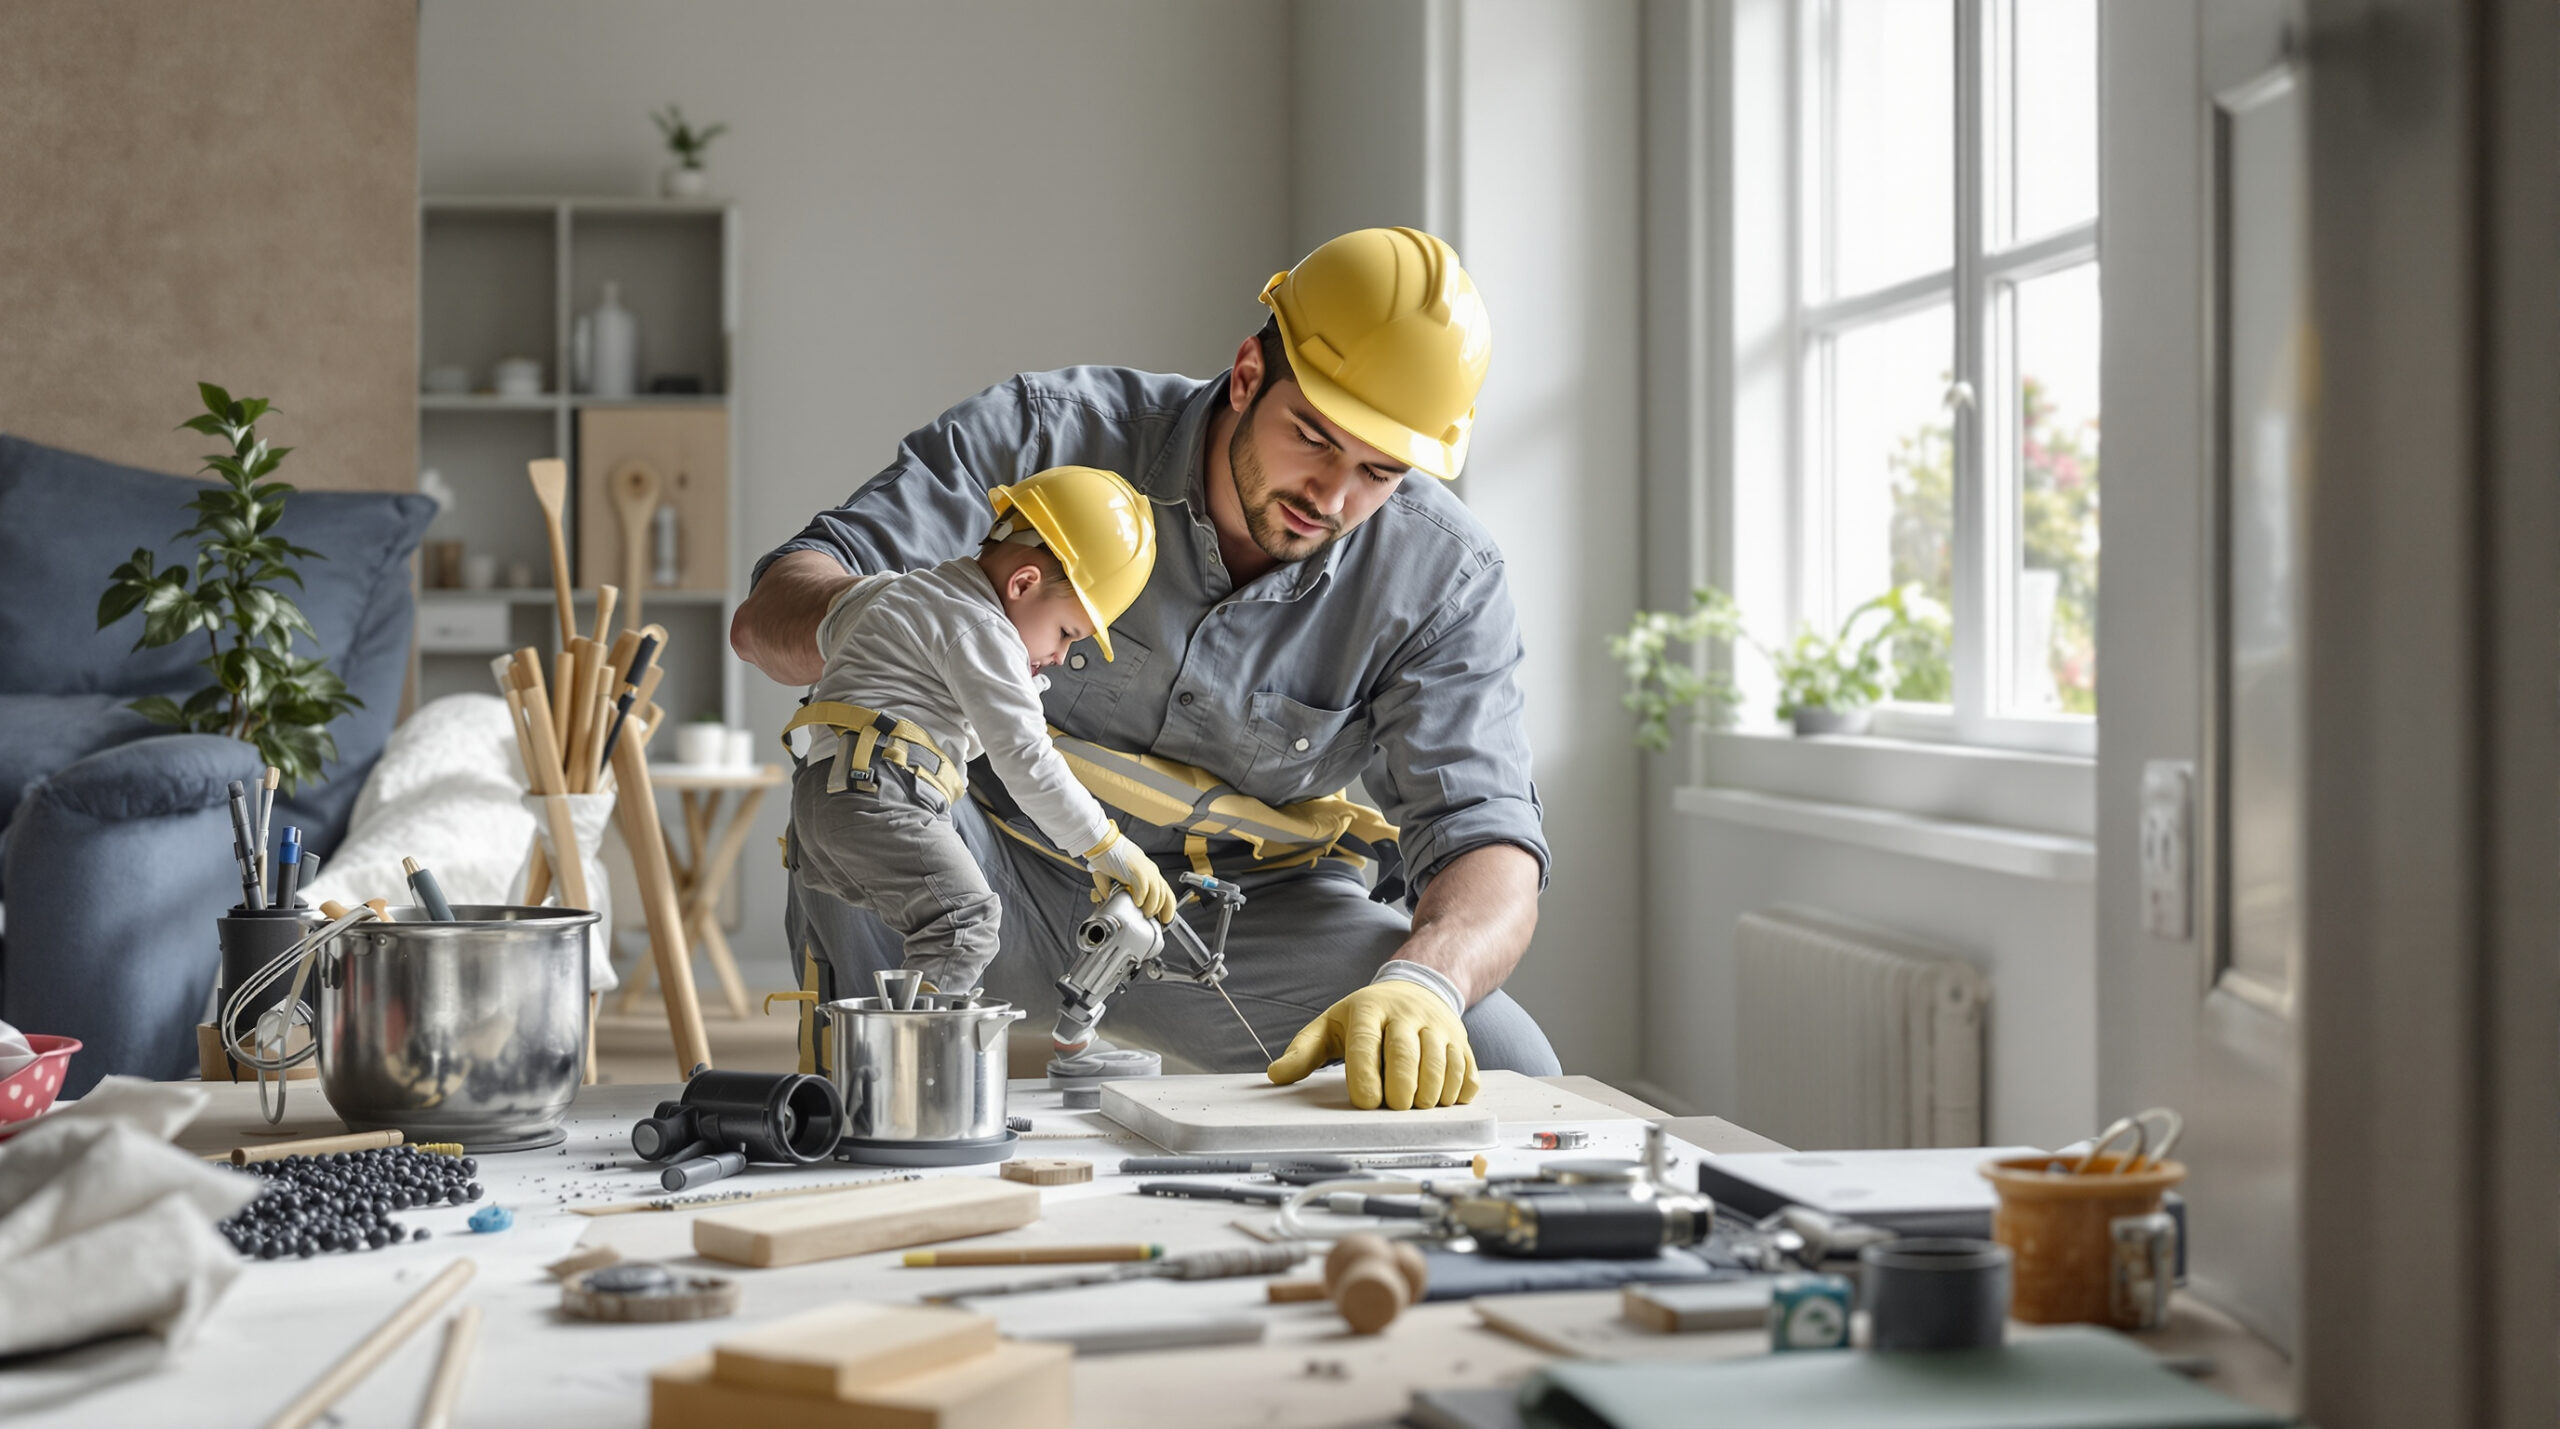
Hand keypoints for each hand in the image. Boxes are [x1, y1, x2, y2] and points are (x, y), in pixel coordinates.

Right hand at [1083, 829, 1176, 922]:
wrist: (1103, 842)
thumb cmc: (1109, 856)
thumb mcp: (1121, 875)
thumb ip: (1119, 888)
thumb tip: (1109, 900)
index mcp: (1149, 872)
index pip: (1166, 892)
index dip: (1167, 908)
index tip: (1164, 920)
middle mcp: (1151, 871)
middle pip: (1165, 895)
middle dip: (1162, 911)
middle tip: (1154, 920)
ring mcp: (1145, 870)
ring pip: (1157, 893)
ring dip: (1152, 906)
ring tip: (1144, 913)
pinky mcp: (1136, 869)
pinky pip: (1144, 887)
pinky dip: (1142, 897)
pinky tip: (1136, 902)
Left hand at [1267, 981, 1479, 1109]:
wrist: (1418, 986)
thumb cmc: (1368, 1015)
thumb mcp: (1331, 1025)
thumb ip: (1304, 1051)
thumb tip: (1276, 1075)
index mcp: (1368, 1010)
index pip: (1366, 1043)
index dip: (1366, 1076)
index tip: (1365, 1102)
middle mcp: (1406, 1014)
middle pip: (1407, 1055)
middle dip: (1401, 1089)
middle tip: (1394, 1107)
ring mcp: (1439, 1027)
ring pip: (1441, 1063)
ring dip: (1431, 1094)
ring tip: (1417, 1106)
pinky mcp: (1462, 1041)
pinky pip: (1467, 1070)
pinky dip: (1457, 1092)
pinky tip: (1443, 1099)